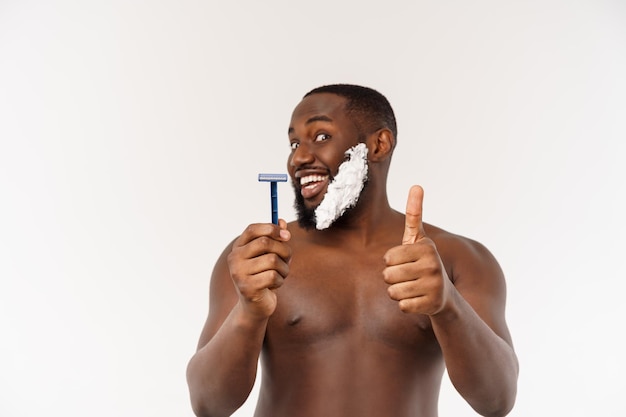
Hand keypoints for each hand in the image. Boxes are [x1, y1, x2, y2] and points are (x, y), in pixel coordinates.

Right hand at [227, 219, 291, 318]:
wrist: (255, 306)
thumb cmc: (264, 277)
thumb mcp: (271, 255)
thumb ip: (276, 239)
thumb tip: (281, 221)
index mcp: (238, 247)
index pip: (252, 229)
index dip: (271, 228)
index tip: (287, 235)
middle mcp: (234, 258)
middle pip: (265, 243)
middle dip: (283, 250)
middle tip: (287, 259)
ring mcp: (239, 273)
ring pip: (273, 260)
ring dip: (284, 268)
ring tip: (280, 274)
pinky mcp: (247, 287)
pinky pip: (273, 276)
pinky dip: (280, 280)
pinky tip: (275, 285)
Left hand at [383, 186, 451, 315]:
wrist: (444, 295)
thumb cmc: (423, 262)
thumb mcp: (418, 239)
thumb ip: (415, 215)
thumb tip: (417, 185)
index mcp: (426, 247)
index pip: (388, 257)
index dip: (392, 262)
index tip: (406, 261)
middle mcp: (433, 264)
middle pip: (388, 276)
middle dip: (393, 279)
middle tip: (409, 277)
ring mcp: (434, 285)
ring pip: (393, 292)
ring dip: (398, 292)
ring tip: (413, 288)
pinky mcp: (431, 304)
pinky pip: (402, 306)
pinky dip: (406, 305)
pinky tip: (418, 300)